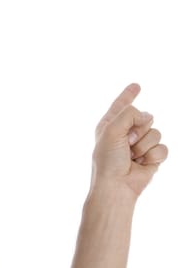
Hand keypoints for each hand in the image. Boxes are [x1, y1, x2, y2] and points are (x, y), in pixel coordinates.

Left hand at [92, 83, 167, 197]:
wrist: (117, 186)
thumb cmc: (108, 160)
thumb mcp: (111, 130)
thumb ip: (128, 114)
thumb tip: (147, 116)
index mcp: (111, 124)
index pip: (122, 105)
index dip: (129, 94)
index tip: (136, 85)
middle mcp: (126, 132)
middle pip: (146, 116)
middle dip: (138, 129)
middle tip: (126, 144)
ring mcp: (140, 144)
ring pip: (156, 132)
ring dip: (144, 145)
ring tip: (132, 156)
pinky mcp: (151, 156)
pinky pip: (163, 147)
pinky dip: (153, 156)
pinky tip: (142, 163)